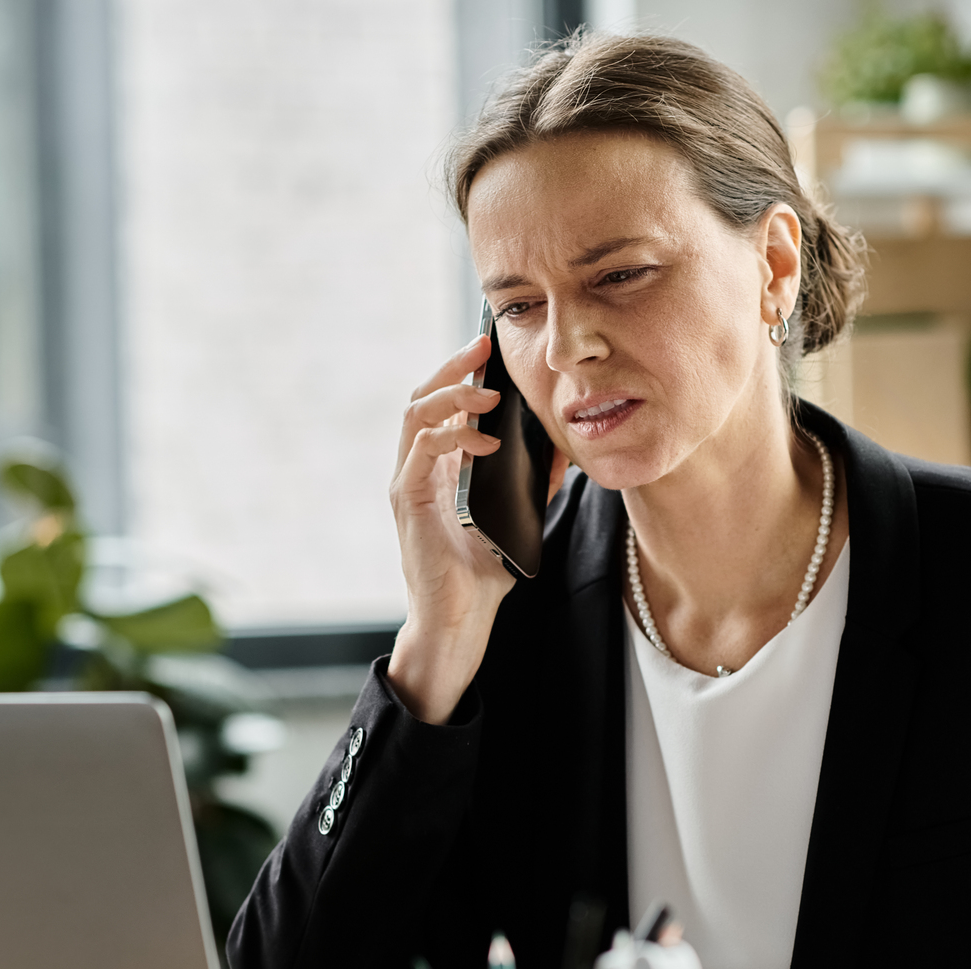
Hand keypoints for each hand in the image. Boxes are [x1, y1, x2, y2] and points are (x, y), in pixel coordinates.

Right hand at [385, 335, 520, 723]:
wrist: (460, 622)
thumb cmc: (482, 576)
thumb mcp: (518, 518)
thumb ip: (533, 484)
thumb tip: (562, 451)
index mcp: (439, 468)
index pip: (443, 405)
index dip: (463, 372)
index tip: (490, 349)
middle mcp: (418, 469)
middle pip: (423, 396)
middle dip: (452, 366)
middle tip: (482, 345)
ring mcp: (409, 482)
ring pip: (416, 414)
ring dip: (452, 394)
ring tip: (487, 391)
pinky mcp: (407, 500)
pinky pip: (422, 449)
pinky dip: (454, 436)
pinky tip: (487, 441)